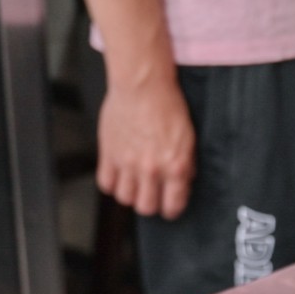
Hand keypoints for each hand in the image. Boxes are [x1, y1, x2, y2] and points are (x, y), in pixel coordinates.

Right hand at [95, 78, 194, 219]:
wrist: (143, 85)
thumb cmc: (167, 106)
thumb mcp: (188, 139)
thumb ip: (185, 165)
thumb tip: (183, 182)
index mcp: (174, 167)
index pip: (172, 206)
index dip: (172, 209)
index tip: (169, 205)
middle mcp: (151, 169)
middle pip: (146, 208)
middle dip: (151, 204)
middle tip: (152, 194)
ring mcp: (127, 163)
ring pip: (125, 199)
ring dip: (130, 194)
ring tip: (135, 183)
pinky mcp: (109, 154)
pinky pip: (106, 183)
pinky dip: (112, 183)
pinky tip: (119, 174)